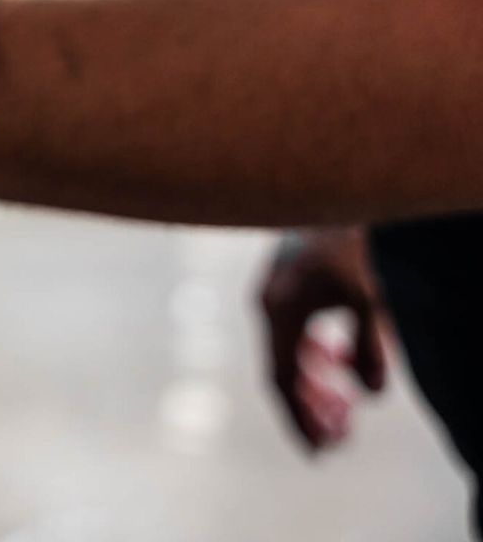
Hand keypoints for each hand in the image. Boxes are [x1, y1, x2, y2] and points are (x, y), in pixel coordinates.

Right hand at [257, 227, 388, 450]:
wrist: (329, 189)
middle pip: (283, 373)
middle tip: (341, 439)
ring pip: (288, 355)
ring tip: (344, 408)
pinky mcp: (283, 285)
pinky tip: (339, 361)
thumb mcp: (369, 298)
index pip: (282, 380)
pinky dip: (314, 355)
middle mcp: (267, 306)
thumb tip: (372, 395)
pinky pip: (292, 333)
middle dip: (311, 409)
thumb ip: (369, 347)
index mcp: (279, 312)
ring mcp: (272, 295)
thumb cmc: (350, 242)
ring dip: (315, 385)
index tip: (321, 451)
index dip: (300, 419)